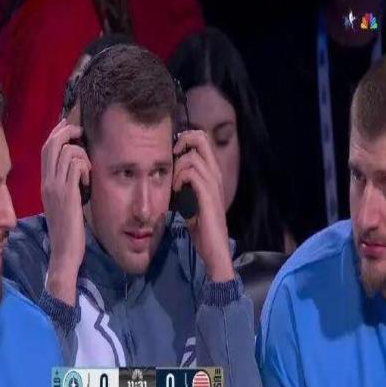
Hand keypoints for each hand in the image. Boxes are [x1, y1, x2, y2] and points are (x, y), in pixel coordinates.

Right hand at [41, 118, 90, 304]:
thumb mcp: (63, 203)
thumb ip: (66, 184)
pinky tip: (89, 182)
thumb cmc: (68, 229)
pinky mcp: (67, 194)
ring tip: (88, 171)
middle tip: (83, 134)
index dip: (57, 132)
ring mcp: (55, 187)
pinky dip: (85, 168)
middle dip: (69, 131)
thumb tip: (78, 168)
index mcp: (45, 183)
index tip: (71, 127)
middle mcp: (47, 182)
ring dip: (82, 155)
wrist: (64, 251)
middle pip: (52, 143)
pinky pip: (76, 165)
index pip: (46, 148)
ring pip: (66, 151)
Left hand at [173, 130, 234, 281]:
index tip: (173, 152)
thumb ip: (184, 185)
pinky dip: (180, 179)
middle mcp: (215, 175)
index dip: (186, 139)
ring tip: (174, 184)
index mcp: (212, 174)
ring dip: (177, 168)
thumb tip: (170, 174)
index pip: (202, 141)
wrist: (213, 247)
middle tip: (172, 156)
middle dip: (182, 141)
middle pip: (201, 138)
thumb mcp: (190, 200)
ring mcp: (213, 184)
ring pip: (193, 158)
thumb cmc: (201, 227)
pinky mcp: (208, 196)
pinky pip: (192, 174)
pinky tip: (177, 191)